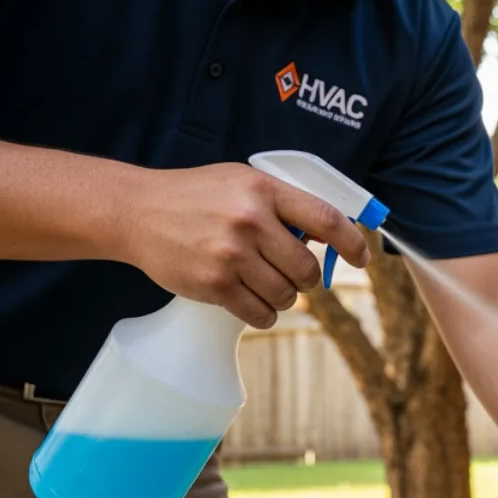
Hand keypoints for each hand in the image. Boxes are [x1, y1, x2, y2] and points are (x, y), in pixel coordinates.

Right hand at [118, 163, 371, 327]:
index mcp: (263, 189)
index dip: (352, 243)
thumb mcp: (242, 182)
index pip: (326, 218)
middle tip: (292, 275)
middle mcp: (250, 220)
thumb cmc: (195, 196)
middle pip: (307, 270)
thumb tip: (329, 236)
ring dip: (283, 298)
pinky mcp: (214, 284)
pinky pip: (260, 314)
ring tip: (265, 285)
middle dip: (306, 279)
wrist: (136, 212)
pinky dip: (264, 315)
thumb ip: (283, 203)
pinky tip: (253, 302)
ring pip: (286, 296)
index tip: (361, 259)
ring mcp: (231, 254)